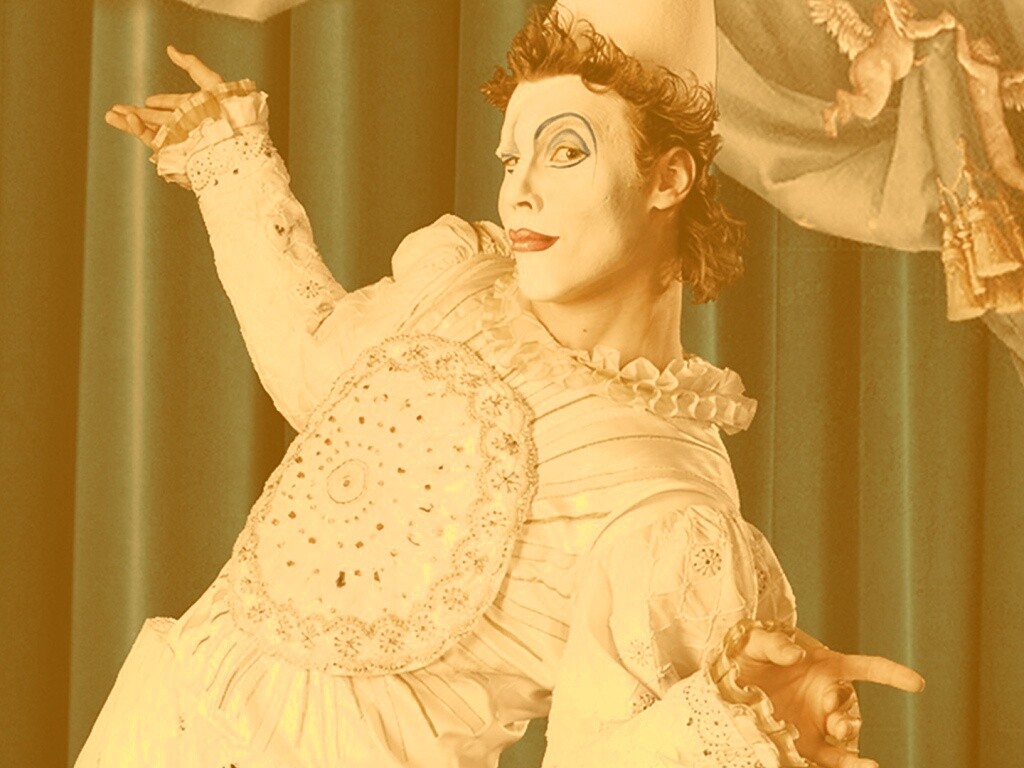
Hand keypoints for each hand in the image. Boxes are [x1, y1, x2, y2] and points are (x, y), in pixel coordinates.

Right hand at [104, 45, 224, 148]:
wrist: (233, 143)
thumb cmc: (228, 113)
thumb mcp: (211, 82)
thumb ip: (191, 65)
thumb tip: (170, 49)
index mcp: (199, 110)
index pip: (177, 105)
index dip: (162, 102)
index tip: (149, 100)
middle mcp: (188, 126)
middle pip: (158, 119)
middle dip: (136, 113)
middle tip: (116, 109)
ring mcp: (180, 140)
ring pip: (150, 130)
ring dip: (129, 122)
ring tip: (110, 115)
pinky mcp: (174, 152)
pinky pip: (153, 140)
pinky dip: (139, 129)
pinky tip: (128, 119)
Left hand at [733, 626, 923, 767]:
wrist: (723, 684)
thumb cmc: (743, 656)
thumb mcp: (753, 641)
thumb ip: (774, 643)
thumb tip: (795, 655)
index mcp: (823, 667)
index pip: (865, 668)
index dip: (890, 674)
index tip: (917, 683)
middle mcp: (826, 697)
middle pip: (849, 706)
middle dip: (844, 712)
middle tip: (831, 716)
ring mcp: (817, 723)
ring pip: (845, 735)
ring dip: (849, 740)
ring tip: (847, 744)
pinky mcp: (805, 745)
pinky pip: (832, 759)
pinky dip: (846, 766)